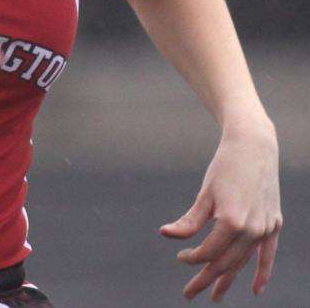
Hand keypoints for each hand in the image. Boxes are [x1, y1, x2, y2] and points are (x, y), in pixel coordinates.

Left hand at [160, 122, 281, 301]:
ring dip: (229, 280)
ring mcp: (265, 229)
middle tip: (190, 293)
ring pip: (244, 262)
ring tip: (215, 296)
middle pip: (226, 264)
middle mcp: (252, 230)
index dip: (192, 259)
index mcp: (232, 222)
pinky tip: (255, 289)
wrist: (254, 147)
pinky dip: (262, 272)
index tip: (180, 256)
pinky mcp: (274, 224)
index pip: (209, 253)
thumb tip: (166, 235)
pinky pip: (267, 255)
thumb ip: (189, 220)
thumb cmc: (224, 167)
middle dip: (207, 279)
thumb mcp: (204, 194)